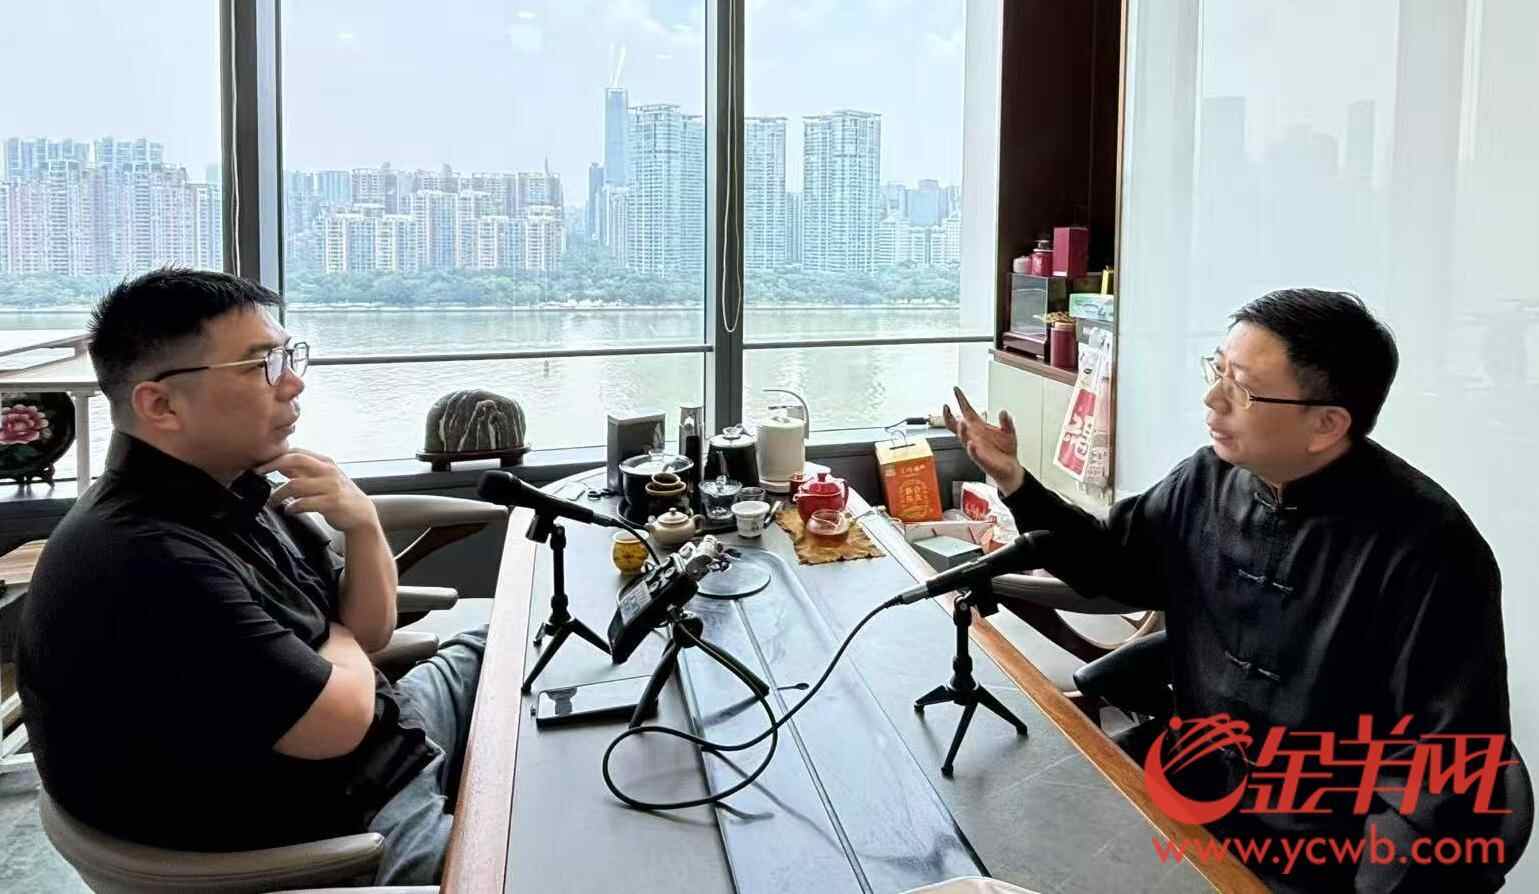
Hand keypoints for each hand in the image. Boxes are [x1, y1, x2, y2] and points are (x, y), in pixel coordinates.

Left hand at [257, 449, 379, 533]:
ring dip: (279, 494)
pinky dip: (293, 507)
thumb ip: (302, 471)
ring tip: (272, 502)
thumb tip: (278, 464)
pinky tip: (289, 510)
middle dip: (272, 465)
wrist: (361, 513)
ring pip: (296, 484)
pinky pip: (305, 503)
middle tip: (258, 473)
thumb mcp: (322, 478)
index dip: (275, 456)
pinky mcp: (332, 502)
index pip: (296, 451)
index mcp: (324, 461)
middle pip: (296, 459)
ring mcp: (331, 486)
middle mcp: (328, 470)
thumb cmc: (338, 494)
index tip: (259, 465)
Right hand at [943, 386, 1026, 495]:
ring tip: (961, 422)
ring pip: (963, 438)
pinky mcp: (981, 459)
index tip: (956, 390)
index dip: (961, 400)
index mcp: (979, 427)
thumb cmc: (1006, 450)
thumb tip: (1003, 411)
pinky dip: (971, 448)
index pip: (966, 411)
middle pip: (956, 424)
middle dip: (949, 416)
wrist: (1010, 469)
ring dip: (961, 430)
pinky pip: (973, 453)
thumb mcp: (1009, 432)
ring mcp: (975, 447)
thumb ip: (1006, 421)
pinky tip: (971, 444)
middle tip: (946, 408)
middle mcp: (974, 436)